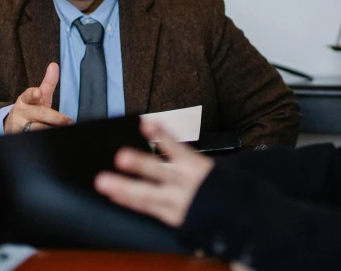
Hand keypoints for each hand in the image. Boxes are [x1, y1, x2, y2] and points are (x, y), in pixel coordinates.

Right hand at [4, 62, 72, 133]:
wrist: (14, 126)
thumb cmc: (32, 108)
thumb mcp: (38, 96)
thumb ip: (48, 83)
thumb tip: (54, 65)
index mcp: (26, 100)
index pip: (29, 95)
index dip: (33, 94)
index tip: (38, 93)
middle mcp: (22, 113)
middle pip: (39, 114)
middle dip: (55, 118)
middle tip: (68, 121)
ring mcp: (20, 128)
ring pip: (38, 129)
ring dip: (52, 130)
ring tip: (63, 130)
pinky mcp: (20, 139)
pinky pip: (36, 140)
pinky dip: (46, 140)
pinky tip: (55, 138)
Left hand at [95, 119, 214, 226]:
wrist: (237, 212)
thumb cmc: (217, 182)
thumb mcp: (206, 163)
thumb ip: (181, 153)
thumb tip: (153, 130)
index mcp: (196, 165)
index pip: (177, 147)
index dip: (162, 135)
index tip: (146, 123)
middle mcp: (185, 183)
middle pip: (161, 172)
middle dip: (140, 164)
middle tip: (120, 157)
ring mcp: (177, 202)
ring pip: (149, 196)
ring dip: (125, 189)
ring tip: (103, 182)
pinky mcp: (173, 216)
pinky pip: (148, 209)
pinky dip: (129, 201)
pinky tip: (113, 195)